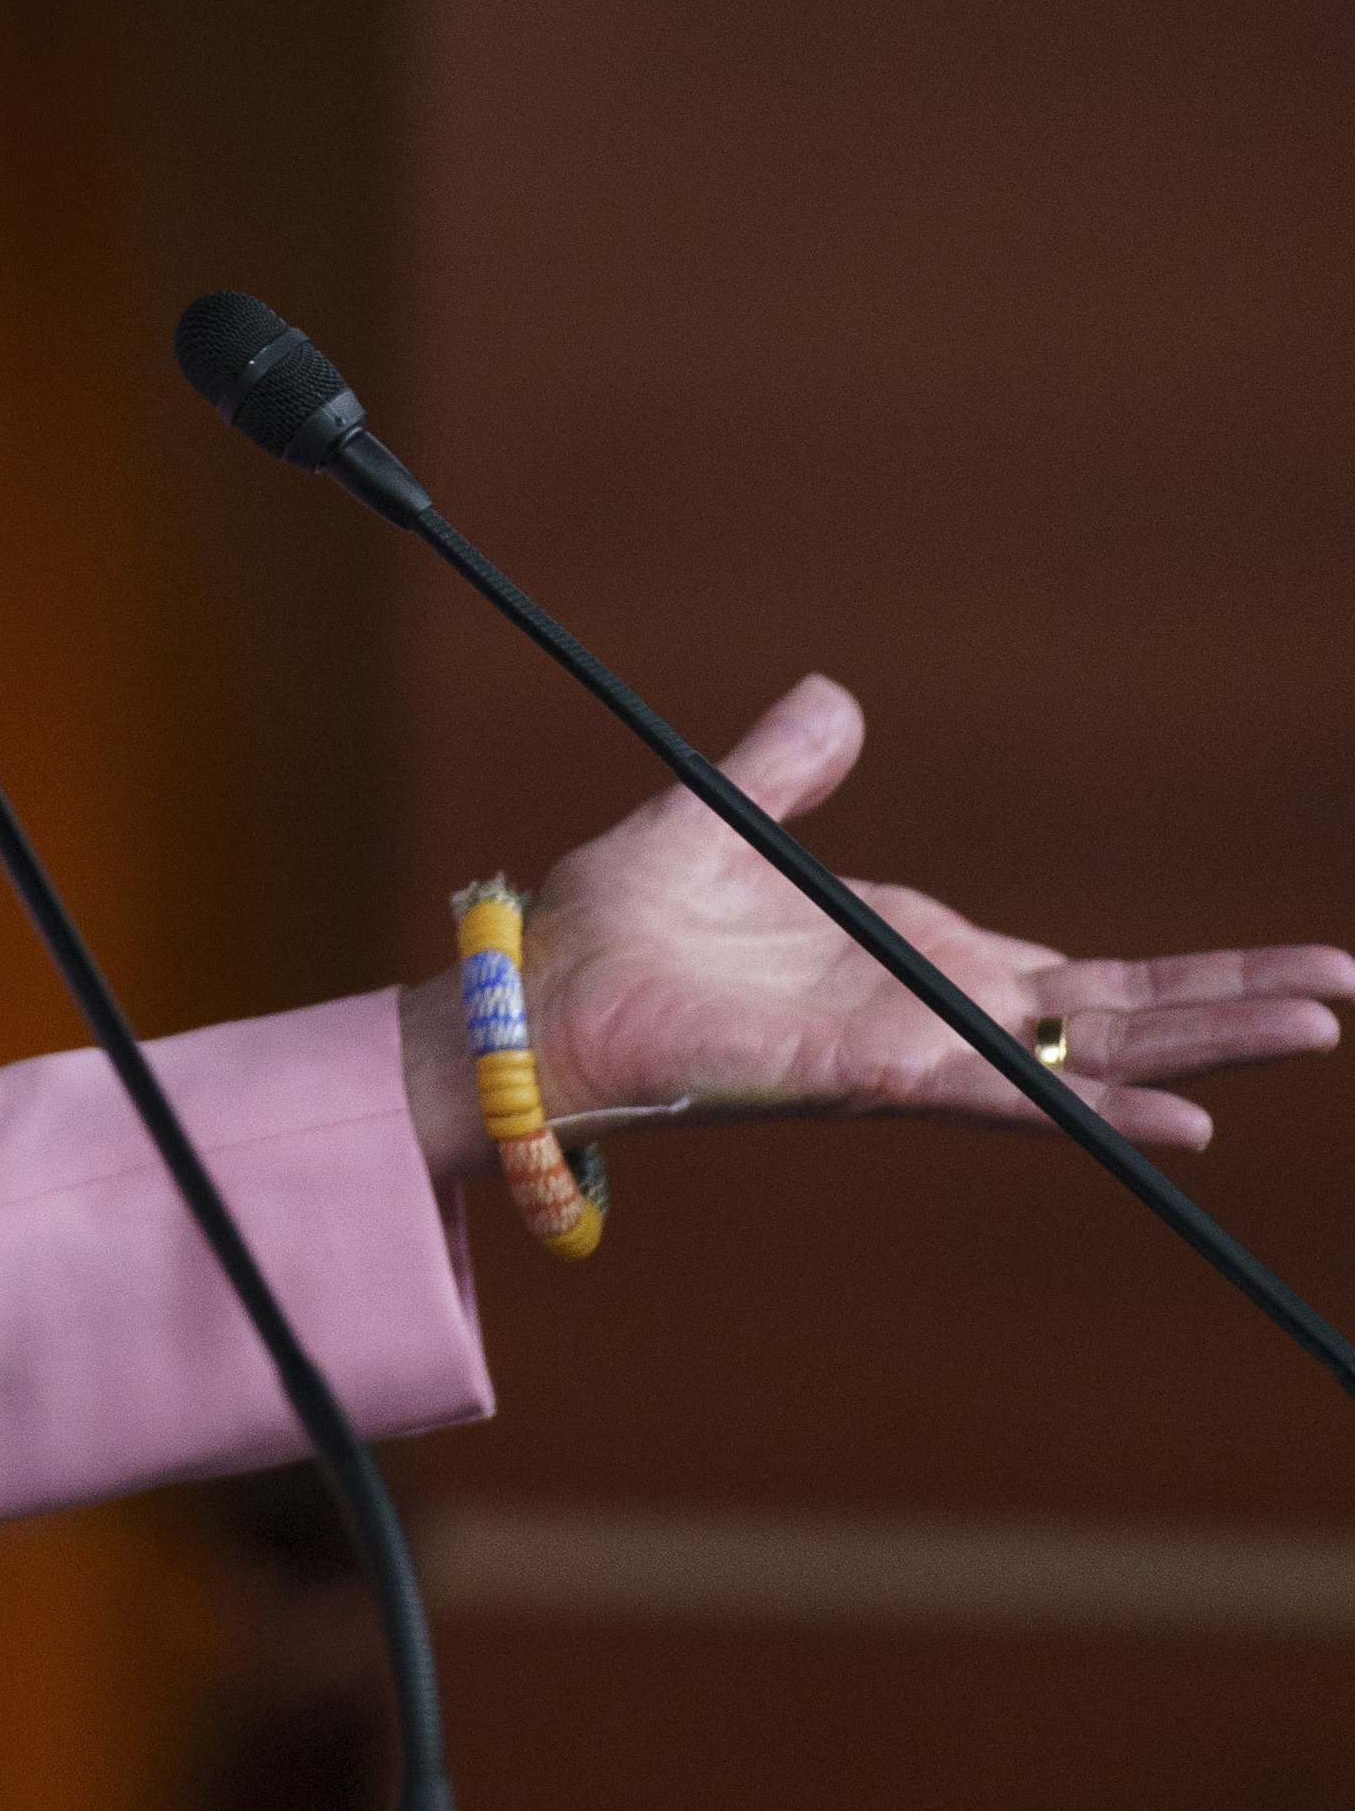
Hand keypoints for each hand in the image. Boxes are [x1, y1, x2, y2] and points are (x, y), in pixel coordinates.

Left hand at [405, 674, 1354, 1178]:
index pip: (1089, 973)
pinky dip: (1084, 1095)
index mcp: (918, 959)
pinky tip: (1176, 1114)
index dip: (1188, 973)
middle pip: (1119, 1012)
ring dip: (1195, 1045)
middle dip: (1230, 1004)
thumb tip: (834, 696)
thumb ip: (786, 766)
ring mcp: (909, 1048)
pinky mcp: (865, 1077)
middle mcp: (933, 1012)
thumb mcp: (724, 820)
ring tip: (1313, 1031)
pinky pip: (997, 1090)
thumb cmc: (617, 925)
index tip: (1294, 969)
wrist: (537, 987)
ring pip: (1084, 1051)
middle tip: (1343, 995)